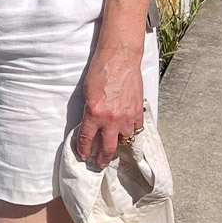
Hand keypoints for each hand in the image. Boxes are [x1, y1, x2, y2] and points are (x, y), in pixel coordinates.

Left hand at [75, 42, 145, 167]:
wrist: (119, 59)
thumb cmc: (100, 72)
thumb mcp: (87, 93)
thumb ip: (90, 112)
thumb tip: (91, 126)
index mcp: (94, 113)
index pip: (86, 138)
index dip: (83, 150)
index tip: (83, 155)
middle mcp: (111, 119)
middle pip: (107, 148)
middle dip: (102, 158)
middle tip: (98, 163)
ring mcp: (127, 117)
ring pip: (124, 140)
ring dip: (118, 143)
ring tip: (114, 145)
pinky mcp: (138, 112)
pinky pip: (136, 129)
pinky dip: (131, 132)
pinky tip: (127, 132)